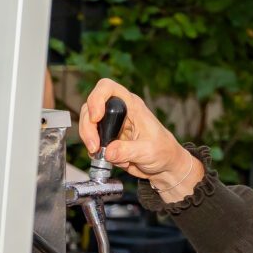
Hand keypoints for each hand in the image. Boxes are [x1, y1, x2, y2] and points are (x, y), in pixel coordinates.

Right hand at [76, 79, 201, 203]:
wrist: (164, 165)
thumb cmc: (163, 151)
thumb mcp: (148, 151)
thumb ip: (127, 151)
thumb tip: (108, 152)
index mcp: (132, 105)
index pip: (107, 88)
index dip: (96, 98)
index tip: (96, 118)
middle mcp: (119, 111)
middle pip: (90, 107)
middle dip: (88, 127)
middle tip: (95, 147)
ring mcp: (111, 124)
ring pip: (88, 123)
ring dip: (90, 140)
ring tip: (103, 156)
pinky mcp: (107, 138)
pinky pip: (91, 140)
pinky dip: (95, 152)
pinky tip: (108, 159)